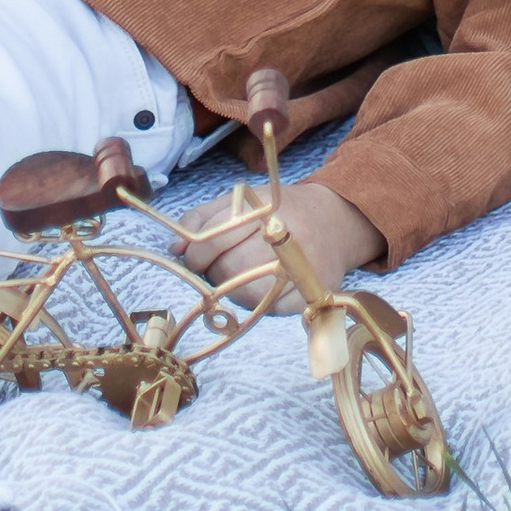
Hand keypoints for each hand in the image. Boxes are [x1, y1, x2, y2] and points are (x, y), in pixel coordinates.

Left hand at [174, 177, 383, 306]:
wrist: (337, 221)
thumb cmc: (282, 210)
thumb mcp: (244, 200)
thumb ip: (205, 218)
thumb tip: (174, 248)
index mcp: (267, 209)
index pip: (219, 237)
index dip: (197, 252)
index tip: (191, 256)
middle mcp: (287, 238)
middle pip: (231, 269)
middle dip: (213, 272)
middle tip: (215, 267)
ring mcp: (302, 270)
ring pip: (248, 295)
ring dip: (232, 290)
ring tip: (236, 276)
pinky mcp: (311, 295)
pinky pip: (270, 310)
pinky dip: (257, 302)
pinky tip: (259, 286)